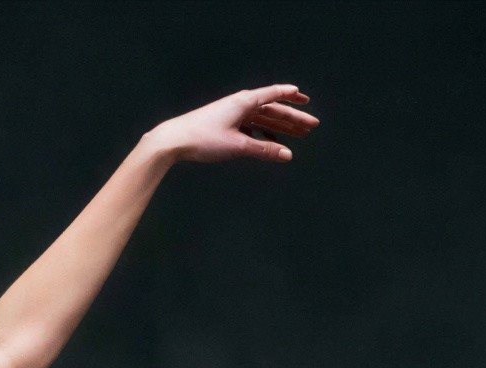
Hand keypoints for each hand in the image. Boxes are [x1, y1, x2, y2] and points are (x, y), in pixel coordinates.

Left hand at [138, 83, 315, 166]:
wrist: (173, 140)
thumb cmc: (204, 138)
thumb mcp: (238, 145)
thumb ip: (265, 149)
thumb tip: (288, 156)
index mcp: (245, 102)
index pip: (273, 94)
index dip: (291, 97)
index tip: (305, 98)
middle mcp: (240, 104)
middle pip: (272, 109)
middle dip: (292, 118)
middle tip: (311, 126)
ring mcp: (232, 114)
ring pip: (262, 119)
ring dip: (280, 127)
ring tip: (297, 136)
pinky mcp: (224, 125)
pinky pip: (250, 127)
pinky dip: (262, 134)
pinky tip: (270, 143)